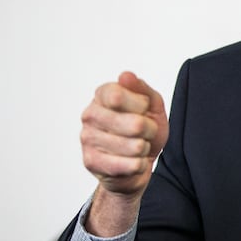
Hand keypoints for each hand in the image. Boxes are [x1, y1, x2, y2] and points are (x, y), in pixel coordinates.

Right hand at [80, 72, 168, 234]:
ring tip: (136, 147)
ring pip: (136, 146)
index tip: (143, 108)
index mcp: (103, 95)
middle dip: (149, 130)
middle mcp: (90, 115)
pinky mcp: (91, 162)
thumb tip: (126, 76)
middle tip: (144, 132)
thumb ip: (142, 89)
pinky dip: (139, 164)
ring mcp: (87, 139)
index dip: (141, 105)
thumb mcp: (152, 106)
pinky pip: (131, 165)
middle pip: (135, 124)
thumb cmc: (143, 132)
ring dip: (144, 148)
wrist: (136, 165)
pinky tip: (132, 161)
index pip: (119, 95)